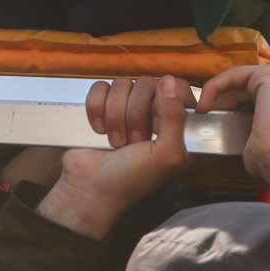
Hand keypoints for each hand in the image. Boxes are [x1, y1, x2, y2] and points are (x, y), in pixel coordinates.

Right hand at [35, 75, 189, 238]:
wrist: (90, 188)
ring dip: (115, 117)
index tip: (156, 127)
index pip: (179, 88)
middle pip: (148, 84)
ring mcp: (127, 107)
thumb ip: (175, 118)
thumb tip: (169, 82)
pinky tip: (100, 130)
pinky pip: (100, 88)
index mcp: (177, 125)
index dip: (166, 102)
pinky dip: (97, 110)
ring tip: (117, 142)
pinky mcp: (103, 105)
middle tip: (134, 142)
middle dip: (135, 116)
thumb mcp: (165, 155)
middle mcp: (155, 113)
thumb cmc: (131, 180)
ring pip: (123, 85)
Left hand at [198, 64, 269, 226]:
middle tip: (208, 115)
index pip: (261, 95)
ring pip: (241, 78)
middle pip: (250, 85)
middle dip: (226, 98)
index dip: (237, 105)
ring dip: (218, 91)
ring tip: (203, 110)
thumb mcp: (267, 140)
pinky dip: (215, 88)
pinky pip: (234, 76)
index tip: (218, 121)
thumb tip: (240, 133)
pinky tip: (204, 106)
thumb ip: (258, 128)